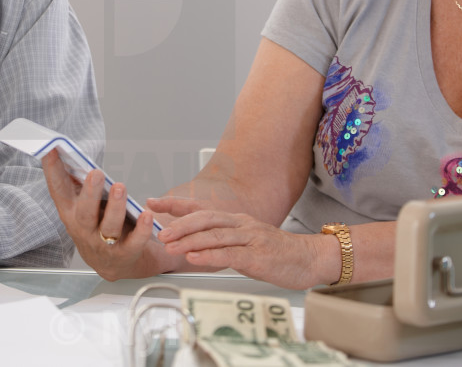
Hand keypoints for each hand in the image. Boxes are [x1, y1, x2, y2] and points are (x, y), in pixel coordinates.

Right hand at [41, 148, 167, 280]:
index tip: (51, 149)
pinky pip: (134, 242)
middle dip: (90, 193)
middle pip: (84, 213)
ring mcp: (104, 244)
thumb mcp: (82, 206)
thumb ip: (78, 184)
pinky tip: (146, 214)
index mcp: (71, 213)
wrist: (114, 264)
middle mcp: (84, 230)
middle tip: (96, 173)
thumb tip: (70, 153)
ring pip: (108, 227)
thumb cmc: (97, 225)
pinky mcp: (125, 253)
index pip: (58, 191)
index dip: (52, 171)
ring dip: (115, 208)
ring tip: (120, 187)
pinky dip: (141, 229)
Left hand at [149, 197, 327, 289]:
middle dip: (178, 223)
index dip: (175, 204)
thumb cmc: (277, 254)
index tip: (152, 202)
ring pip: (214, 235)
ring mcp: (250, 238)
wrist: (309, 259)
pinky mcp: (258, 256)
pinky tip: (194, 257)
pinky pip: (230, 254)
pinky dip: (209, 255)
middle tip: (158, 231)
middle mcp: (241, 224)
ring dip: (189, 240)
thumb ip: (221, 242)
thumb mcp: (245, 243)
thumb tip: (193, 245)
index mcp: (235, 220)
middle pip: (204, 218)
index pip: (200, 208)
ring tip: (169, 245)